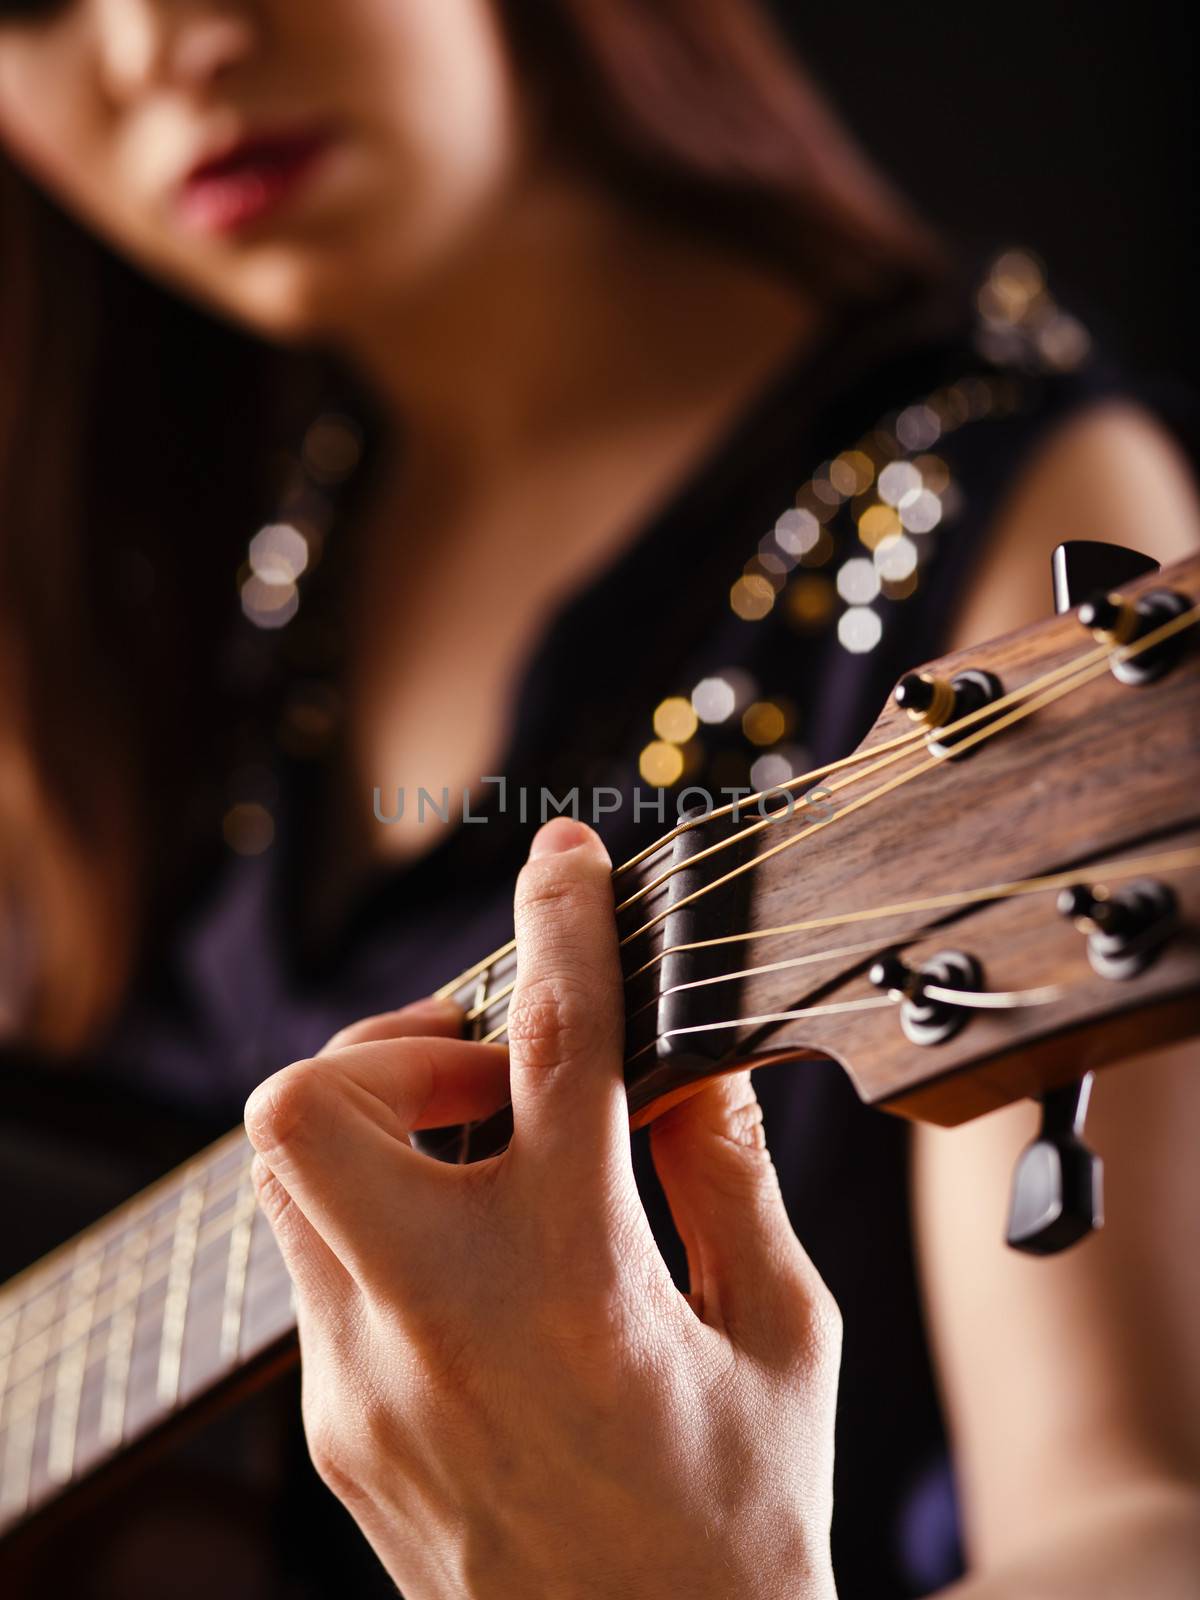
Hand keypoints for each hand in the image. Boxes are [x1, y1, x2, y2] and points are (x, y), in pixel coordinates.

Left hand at [244, 818, 840, 1598]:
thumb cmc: (739, 1527)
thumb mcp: (783, 1335)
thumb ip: (733, 1174)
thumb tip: (697, 1064)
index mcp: (577, 1291)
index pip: (557, 1054)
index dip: (563, 927)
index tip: (565, 859)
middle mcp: (438, 1330)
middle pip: (313, 1104)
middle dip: (399, 1047)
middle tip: (497, 1077)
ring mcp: (360, 1386)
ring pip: (291, 1174)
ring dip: (384, 1122)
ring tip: (491, 1158)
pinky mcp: (332, 1428)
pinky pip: (318, 1259)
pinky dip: (384, 1211)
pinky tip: (475, 1254)